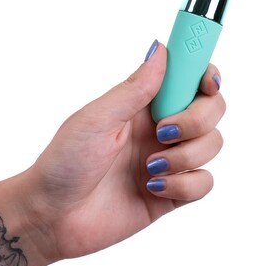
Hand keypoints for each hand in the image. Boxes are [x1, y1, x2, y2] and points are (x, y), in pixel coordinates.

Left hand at [24, 41, 225, 261]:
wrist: (53, 217)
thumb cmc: (65, 162)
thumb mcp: (97, 119)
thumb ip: (134, 88)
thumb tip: (161, 49)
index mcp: (144, 104)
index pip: (189, 78)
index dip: (206, 74)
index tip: (207, 81)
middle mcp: (163, 128)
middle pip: (212, 108)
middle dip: (198, 119)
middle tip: (163, 132)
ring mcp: (171, 160)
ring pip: (213, 144)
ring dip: (186, 156)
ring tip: (149, 167)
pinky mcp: (174, 193)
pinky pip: (205, 182)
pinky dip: (184, 185)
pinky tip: (153, 188)